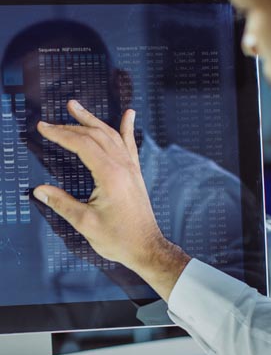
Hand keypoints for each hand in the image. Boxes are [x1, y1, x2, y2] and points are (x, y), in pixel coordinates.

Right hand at [33, 100, 189, 300]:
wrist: (146, 248)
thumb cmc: (119, 239)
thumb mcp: (85, 223)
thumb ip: (62, 203)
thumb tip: (39, 190)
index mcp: (110, 175)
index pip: (82, 145)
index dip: (60, 134)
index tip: (43, 128)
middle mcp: (122, 167)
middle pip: (95, 135)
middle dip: (71, 125)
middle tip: (51, 121)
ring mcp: (131, 169)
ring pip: (111, 135)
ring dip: (92, 120)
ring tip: (76, 107)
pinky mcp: (135, 174)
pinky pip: (129, 145)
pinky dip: (126, 128)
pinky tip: (128, 114)